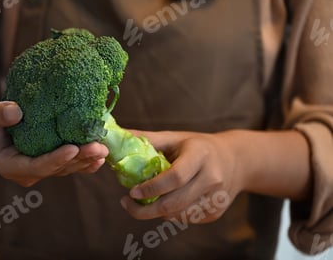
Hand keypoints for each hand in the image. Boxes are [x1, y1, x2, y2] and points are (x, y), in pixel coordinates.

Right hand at [0, 101, 107, 186]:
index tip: (72, 149)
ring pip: (66, 168)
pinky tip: (100, 158)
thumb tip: (16, 112)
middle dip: (79, 159)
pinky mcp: (49, 162)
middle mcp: (27, 172)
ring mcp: (40, 169)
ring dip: (86, 160)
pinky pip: (69, 164)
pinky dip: (85, 161)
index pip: (35, 166)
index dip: (55, 160)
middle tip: (99, 148)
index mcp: (9, 165)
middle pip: (57, 169)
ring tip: (104, 149)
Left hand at [120, 131, 243, 223]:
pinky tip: (164, 201)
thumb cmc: (198, 146)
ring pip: (177, 215)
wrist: (236, 160)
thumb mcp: (175, 137)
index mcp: (201, 155)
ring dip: (155, 212)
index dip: (151, 188)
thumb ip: (147, 139)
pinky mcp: (215, 213)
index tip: (131, 191)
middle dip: (145, 209)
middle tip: (126, 203)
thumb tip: (117, 135)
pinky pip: (185, 218)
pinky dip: (169, 214)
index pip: (175, 177)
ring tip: (142, 201)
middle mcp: (212, 178)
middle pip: (174, 203)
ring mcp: (216, 198)